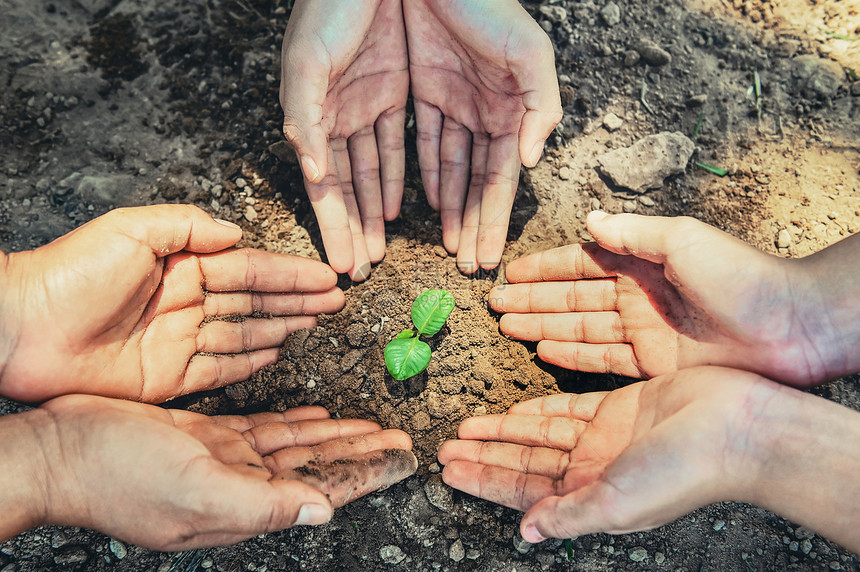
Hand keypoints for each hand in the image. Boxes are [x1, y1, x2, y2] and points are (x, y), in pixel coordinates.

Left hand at [0, 205, 344, 402]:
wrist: (19, 330)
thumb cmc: (68, 274)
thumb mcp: (131, 230)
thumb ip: (188, 227)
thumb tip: (236, 233)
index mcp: (181, 265)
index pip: (249, 268)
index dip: (289, 273)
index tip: (325, 276)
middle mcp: (186, 302)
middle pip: (255, 301)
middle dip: (297, 300)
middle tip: (335, 301)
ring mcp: (179, 341)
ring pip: (244, 334)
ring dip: (282, 327)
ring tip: (317, 322)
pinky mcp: (167, 377)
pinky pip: (220, 370)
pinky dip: (250, 363)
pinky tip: (277, 353)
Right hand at [19, 395, 415, 549]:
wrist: (61, 450)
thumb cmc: (118, 475)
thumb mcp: (196, 491)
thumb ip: (264, 505)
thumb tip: (323, 513)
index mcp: (245, 505)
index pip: (324, 489)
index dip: (366, 474)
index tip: (403, 461)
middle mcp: (241, 486)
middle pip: (319, 468)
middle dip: (362, 454)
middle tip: (401, 439)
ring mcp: (225, 461)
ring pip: (298, 447)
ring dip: (337, 436)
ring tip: (374, 426)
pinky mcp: (208, 437)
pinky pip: (265, 430)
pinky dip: (296, 423)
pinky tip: (319, 417)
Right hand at [280, 0, 408, 280]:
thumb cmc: (328, 9)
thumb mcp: (308, 63)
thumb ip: (304, 120)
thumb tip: (311, 173)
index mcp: (313, 116)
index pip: (324, 187)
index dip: (333, 228)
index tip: (340, 267)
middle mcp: (337, 117)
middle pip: (347, 188)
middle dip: (353, 230)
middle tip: (360, 272)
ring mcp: (366, 105)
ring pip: (372, 172)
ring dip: (375, 211)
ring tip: (379, 250)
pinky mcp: (394, 89)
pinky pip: (397, 144)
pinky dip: (397, 175)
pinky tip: (398, 206)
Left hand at [403, 0, 561, 272]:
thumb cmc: (489, 4)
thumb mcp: (529, 53)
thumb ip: (539, 107)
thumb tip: (531, 161)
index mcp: (512, 111)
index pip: (501, 179)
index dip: (494, 219)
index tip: (488, 258)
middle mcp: (486, 114)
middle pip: (477, 182)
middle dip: (473, 223)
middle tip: (466, 265)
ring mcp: (455, 104)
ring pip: (450, 168)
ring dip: (450, 206)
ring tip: (447, 244)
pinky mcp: (425, 90)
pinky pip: (424, 142)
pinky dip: (425, 172)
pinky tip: (425, 202)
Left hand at [438, 367, 775, 541]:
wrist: (737, 428)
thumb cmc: (683, 472)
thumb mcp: (616, 501)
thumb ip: (569, 515)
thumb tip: (526, 532)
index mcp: (591, 498)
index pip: (523, 492)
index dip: (485, 482)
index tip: (450, 473)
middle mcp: (593, 471)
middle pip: (524, 463)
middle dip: (484, 456)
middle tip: (445, 447)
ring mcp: (604, 439)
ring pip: (539, 435)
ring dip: (501, 431)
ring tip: (465, 427)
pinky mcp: (618, 409)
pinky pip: (567, 409)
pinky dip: (537, 409)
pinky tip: (510, 410)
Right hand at [489, 211, 844, 386]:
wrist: (790, 328)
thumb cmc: (742, 277)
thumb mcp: (683, 240)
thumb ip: (632, 232)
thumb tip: (589, 220)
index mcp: (641, 261)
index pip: (579, 262)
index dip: (543, 268)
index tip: (509, 271)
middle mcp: (636, 295)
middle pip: (571, 297)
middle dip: (531, 299)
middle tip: (493, 303)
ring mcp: (643, 330)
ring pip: (579, 328)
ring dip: (542, 326)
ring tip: (507, 325)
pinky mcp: (653, 363)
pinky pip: (602, 358)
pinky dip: (572, 355)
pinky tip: (545, 351)